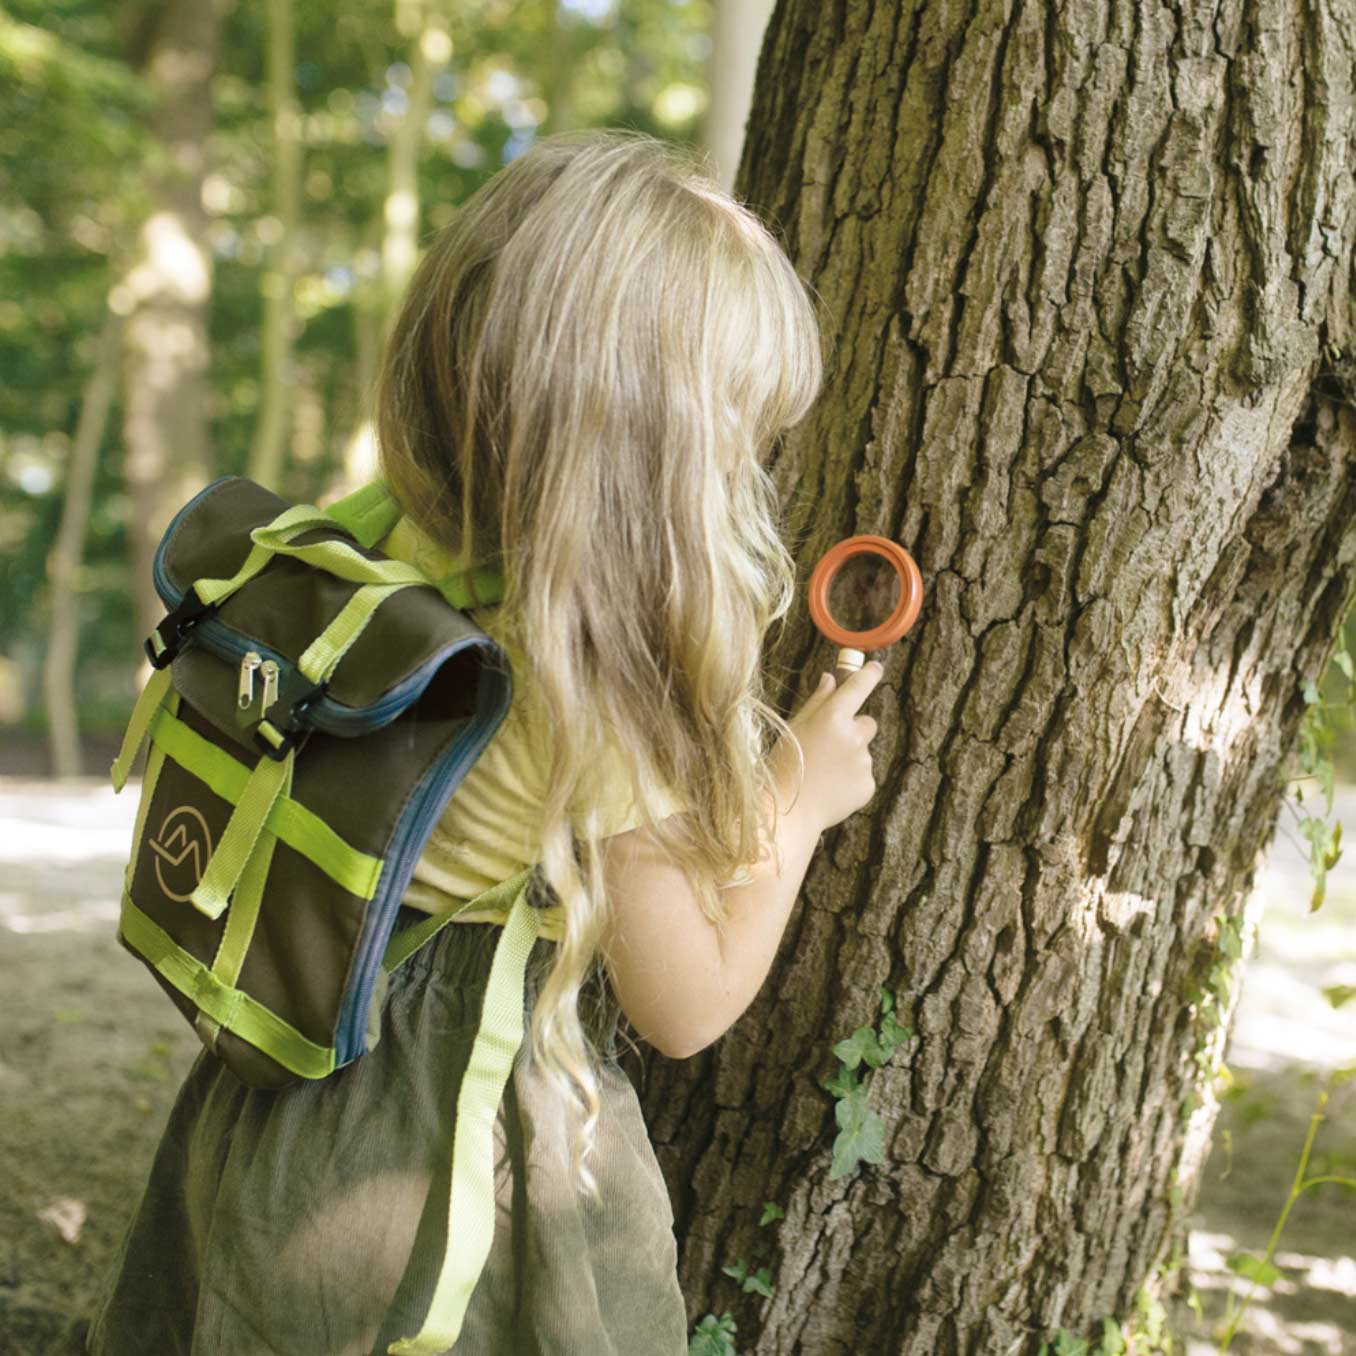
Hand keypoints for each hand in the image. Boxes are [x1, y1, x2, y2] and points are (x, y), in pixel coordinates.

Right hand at [770, 661, 883, 834]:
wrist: (788, 812)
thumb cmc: (784, 765)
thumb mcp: (794, 728)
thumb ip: (817, 701)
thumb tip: (831, 678)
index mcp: (832, 718)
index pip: (858, 688)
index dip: (869, 675)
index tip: (876, 668)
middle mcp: (853, 737)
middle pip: (866, 723)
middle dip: (853, 730)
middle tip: (828, 745)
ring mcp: (863, 762)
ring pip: (862, 752)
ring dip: (849, 757)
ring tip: (823, 772)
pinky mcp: (868, 785)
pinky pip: (863, 775)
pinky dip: (851, 779)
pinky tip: (830, 787)